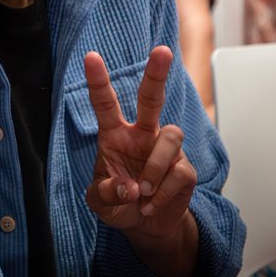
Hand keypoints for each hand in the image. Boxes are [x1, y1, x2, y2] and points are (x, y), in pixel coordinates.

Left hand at [83, 46, 196, 239]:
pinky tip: (151, 204)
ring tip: (142, 191)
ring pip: (170, 137)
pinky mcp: (184, 169)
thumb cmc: (120, 202)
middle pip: (151, 98)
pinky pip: (178, 173)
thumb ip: (106, 193)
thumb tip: (129, 187)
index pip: (105, 103)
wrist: (146, 225)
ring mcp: (165, 150)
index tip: (90, 56)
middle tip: (162, 51)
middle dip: (156, 74)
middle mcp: (142, 135)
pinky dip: (161, 194)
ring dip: (154, 168)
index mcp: (115, 135)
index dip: (98, 80)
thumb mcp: (100, 202)